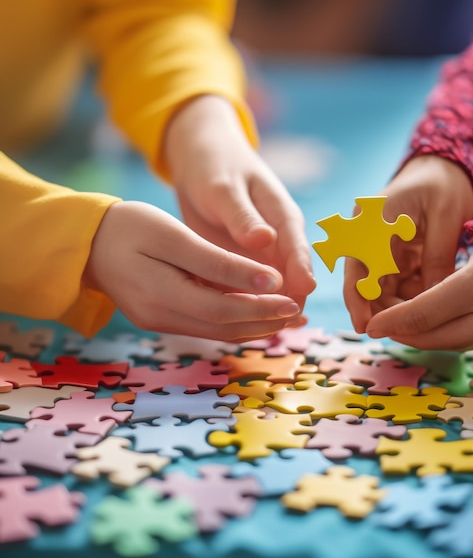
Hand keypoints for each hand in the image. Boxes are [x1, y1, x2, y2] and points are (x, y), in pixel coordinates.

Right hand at [83, 201, 303, 341]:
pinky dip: (236, 321)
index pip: (224, 310)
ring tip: (288, 318)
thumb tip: (267, 281)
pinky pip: (207, 325)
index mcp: (161, 294)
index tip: (293, 302)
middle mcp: (162, 317)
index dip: (262, 309)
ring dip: (255, 326)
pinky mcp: (164, 317)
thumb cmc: (128, 227)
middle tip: (300, 316)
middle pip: (225, 328)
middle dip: (265, 323)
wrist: (87, 241)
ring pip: (218, 331)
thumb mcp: (173, 234)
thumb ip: (218, 261)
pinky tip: (257, 313)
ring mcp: (162, 321)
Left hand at [163, 95, 315, 311]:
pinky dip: (244, 306)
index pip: (298, 247)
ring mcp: (262, 256)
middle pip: (291, 277)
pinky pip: (247, 291)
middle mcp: (278, 241)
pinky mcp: (242, 265)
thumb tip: (266, 239)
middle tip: (281, 325)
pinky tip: (236, 325)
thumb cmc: (216, 167)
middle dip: (289, 301)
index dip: (302, 270)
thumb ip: (243, 216)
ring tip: (261, 332)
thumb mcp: (225, 189)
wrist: (201, 162)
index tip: (304, 292)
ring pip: (271, 290)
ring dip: (268, 310)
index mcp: (283, 217)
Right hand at [344, 155, 472, 332]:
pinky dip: (411, 296)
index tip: (364, 326)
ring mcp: (380, 246)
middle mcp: (369, 235)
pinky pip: (397, 283)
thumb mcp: (446, 216)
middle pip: (365, 281)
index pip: (357, 265)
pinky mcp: (394, 255)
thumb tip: (432, 301)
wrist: (448, 168)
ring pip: (381, 286)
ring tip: (421, 323)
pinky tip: (427, 307)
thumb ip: (437, 257)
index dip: (357, 298)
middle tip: (403, 333)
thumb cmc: (446, 184)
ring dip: (398, 306)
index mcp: (373, 219)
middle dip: (380, 309)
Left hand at [364, 239, 472, 350]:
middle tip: (381, 327)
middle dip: (401, 335)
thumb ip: (440, 273)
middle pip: (431, 337)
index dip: (392, 321)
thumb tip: (401, 295)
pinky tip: (427, 328)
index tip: (370, 325)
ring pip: (446, 344)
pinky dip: (440, 338)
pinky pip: (463, 343)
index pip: (423, 312)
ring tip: (398, 327)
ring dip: (419, 339)